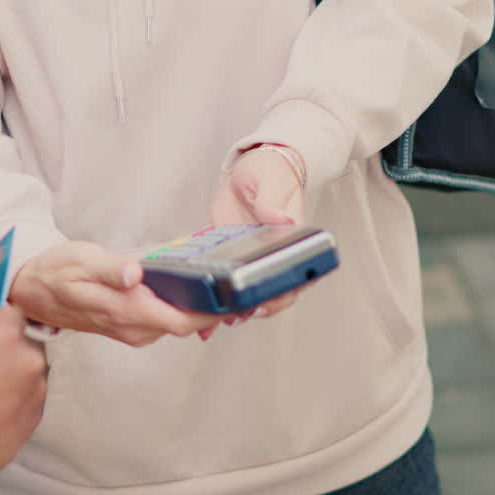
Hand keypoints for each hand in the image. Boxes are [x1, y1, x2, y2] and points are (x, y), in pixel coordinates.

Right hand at [0, 306, 46, 487]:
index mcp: (3, 336)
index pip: (11, 312)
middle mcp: (28, 358)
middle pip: (21, 342)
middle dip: (3, 349)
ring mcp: (37, 387)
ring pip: (27, 369)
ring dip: (11, 374)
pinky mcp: (39, 412)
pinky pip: (29, 395)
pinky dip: (15, 398)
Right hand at [10, 242, 227, 346]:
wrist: (31, 292)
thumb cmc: (55, 272)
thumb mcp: (80, 260)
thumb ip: (110, 268)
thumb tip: (134, 274)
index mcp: (124, 311)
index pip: (180, 321)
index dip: (212, 312)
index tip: (238, 297)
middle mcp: (133, 328)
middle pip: (188, 325)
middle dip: (218, 309)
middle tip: (248, 285)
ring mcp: (134, 330)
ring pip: (181, 324)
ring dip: (205, 308)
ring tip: (230, 283)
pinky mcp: (134, 326)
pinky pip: (168, 320)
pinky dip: (187, 306)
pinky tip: (199, 288)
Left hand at [209, 145, 306, 321]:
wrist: (249, 168)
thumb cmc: (269, 172)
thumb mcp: (270, 182)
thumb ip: (273, 203)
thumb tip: (284, 221)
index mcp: (293, 242)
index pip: (296, 276)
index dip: (281, 294)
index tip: (263, 303)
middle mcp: (274, 257)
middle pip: (271, 293)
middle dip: (252, 308)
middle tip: (234, 316)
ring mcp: (251, 260)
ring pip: (246, 295)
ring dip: (231, 312)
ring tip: (208, 325)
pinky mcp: (229, 259)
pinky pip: (225, 285)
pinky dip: (213, 302)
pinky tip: (198, 319)